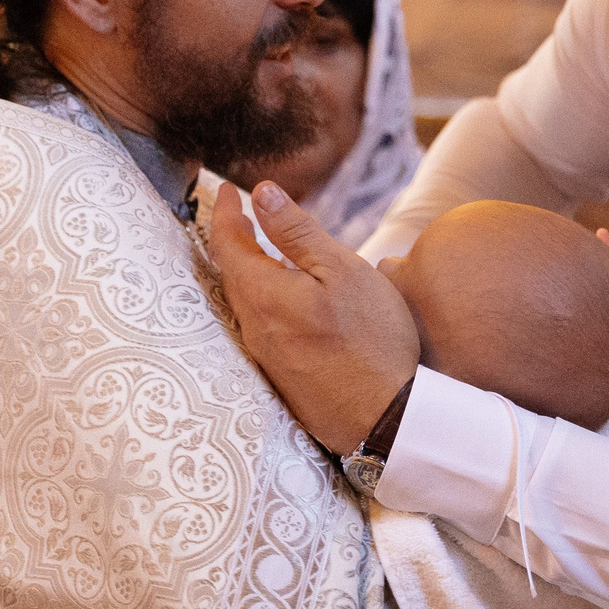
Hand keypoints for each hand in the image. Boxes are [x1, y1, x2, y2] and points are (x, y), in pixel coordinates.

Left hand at [209, 180, 420, 452]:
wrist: (384, 417)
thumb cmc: (371, 338)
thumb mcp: (340, 271)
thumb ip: (296, 231)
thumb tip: (261, 192)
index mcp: (263, 294)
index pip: (227, 243)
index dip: (224, 213)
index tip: (225, 191)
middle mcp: (254, 326)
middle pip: (230, 274)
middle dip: (232, 240)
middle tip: (240, 215)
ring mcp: (265, 355)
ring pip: (244, 301)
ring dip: (246, 270)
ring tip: (260, 249)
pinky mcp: (280, 376)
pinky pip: (259, 325)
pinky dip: (262, 299)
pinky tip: (283, 297)